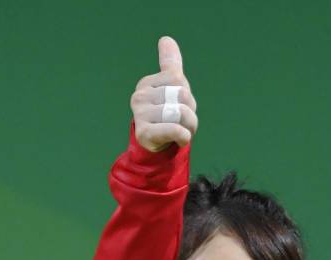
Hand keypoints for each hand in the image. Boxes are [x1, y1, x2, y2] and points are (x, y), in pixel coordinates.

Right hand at [130, 36, 197, 151]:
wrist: (154, 148)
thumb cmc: (165, 116)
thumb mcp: (169, 89)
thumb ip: (170, 65)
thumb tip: (166, 39)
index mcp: (147, 83)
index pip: (179, 80)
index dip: (187, 96)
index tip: (179, 106)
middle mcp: (140, 96)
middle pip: (182, 96)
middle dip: (191, 112)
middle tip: (182, 123)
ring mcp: (140, 115)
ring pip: (180, 114)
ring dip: (189, 127)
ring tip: (180, 132)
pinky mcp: (144, 134)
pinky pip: (174, 129)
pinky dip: (184, 136)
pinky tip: (181, 140)